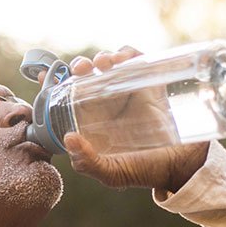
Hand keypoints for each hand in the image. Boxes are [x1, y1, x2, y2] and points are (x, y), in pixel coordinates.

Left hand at [62, 46, 208, 191]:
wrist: (182, 166)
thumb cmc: (143, 170)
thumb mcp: (112, 173)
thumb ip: (88, 163)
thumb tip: (69, 138)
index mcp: (91, 122)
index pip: (66, 99)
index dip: (54, 84)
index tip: (43, 76)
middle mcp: (106, 105)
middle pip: (86, 76)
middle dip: (79, 66)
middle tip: (81, 69)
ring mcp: (128, 92)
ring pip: (109, 65)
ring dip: (102, 57)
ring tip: (104, 64)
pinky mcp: (149, 84)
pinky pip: (136, 61)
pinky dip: (128, 53)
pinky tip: (123, 58)